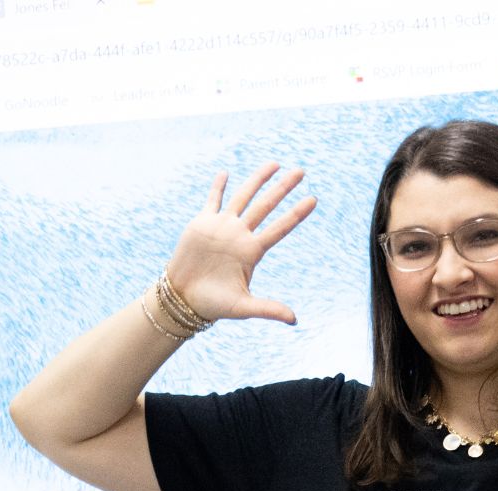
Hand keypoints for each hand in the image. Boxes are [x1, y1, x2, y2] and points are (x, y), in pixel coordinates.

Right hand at [163, 163, 315, 324]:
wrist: (183, 298)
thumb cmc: (214, 303)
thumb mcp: (243, 307)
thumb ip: (268, 309)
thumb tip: (295, 320)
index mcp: (253, 251)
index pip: (280, 228)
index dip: (296, 214)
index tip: (314, 199)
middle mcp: (241, 235)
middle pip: (266, 206)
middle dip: (283, 188)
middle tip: (301, 171)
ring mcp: (222, 227)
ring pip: (244, 197)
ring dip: (258, 180)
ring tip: (274, 164)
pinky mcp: (202, 224)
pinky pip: (213, 201)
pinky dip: (219, 187)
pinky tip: (226, 173)